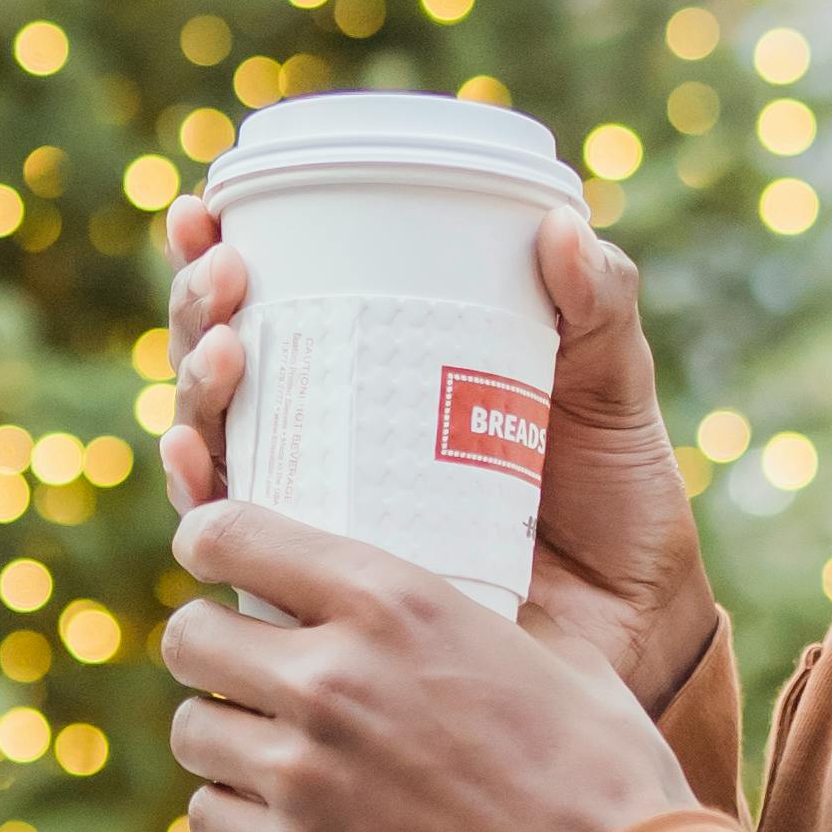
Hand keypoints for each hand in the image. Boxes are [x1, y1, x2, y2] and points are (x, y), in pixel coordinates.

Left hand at [161, 496, 694, 831]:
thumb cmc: (605, 779)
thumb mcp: (561, 657)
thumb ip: (496, 618)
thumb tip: (484, 603)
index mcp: (393, 600)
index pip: (230, 533)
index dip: (210, 541)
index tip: (212, 555)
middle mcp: (330, 674)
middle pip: (188, 635)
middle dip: (212, 648)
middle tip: (247, 668)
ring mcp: (303, 770)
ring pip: (191, 728)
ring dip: (225, 735)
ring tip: (272, 749)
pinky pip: (210, 816)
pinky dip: (237, 815)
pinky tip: (287, 818)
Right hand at [162, 187, 721, 714]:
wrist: (638, 619)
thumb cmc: (616, 498)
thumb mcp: (609, 386)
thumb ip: (598, 306)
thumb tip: (560, 223)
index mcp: (375, 372)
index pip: (272, 300)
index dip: (212, 254)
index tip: (203, 212)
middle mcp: (328, 439)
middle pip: (222, 363)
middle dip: (197, 312)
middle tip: (226, 278)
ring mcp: (319, 511)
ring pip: (215, 441)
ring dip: (193, 390)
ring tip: (229, 352)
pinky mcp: (321, 587)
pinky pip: (234, 544)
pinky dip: (201, 494)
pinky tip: (198, 458)